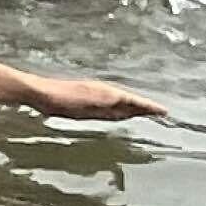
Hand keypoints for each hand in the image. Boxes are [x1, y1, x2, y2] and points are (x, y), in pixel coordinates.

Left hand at [40, 78, 170, 119]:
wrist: (40, 93)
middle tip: (161, 113)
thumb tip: (129, 104)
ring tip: (146, 113)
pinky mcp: (85, 100)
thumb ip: (108, 105)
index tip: (164, 111)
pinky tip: (118, 113)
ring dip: (134, 108)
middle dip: (145, 107)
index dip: (149, 106)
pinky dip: (120, 109)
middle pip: (130, 101)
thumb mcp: (88, 105)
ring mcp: (95, 95)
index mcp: (107, 93)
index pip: (134, 101)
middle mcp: (104, 92)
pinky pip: (109, 105)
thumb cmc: (62, 99)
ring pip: (120, 103)